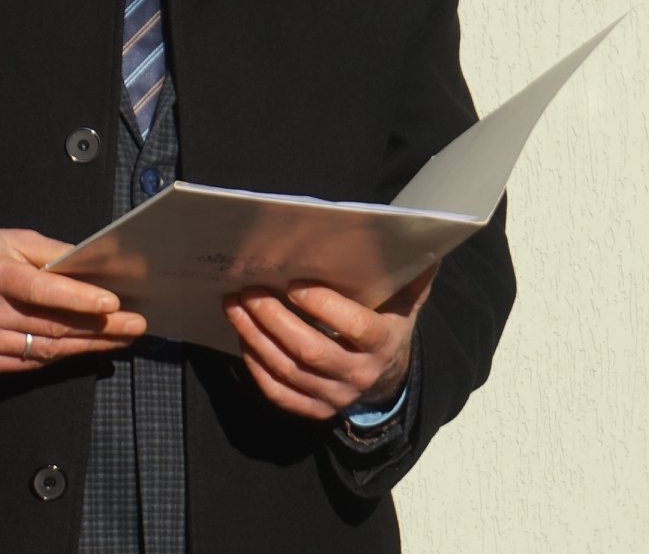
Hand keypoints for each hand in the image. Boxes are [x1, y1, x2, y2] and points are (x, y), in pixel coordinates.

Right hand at [0, 227, 147, 372]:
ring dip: (87, 346)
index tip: (113, 303)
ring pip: (45, 350)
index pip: (40, 290)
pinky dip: (59, 356)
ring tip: (121, 338)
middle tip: (135, 325)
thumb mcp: (10, 239)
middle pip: (51, 325)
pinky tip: (84, 348)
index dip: (78, 298)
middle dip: (99, 326)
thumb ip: (51, 254)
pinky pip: (28, 364)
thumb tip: (94, 268)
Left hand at [223, 266, 436, 420]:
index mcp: (384, 342)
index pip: (356, 327)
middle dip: (273, 318)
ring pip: (288, 370)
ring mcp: (337, 395)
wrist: (385, 374)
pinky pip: (279, 393)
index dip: (323, 305)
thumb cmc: (386, 323)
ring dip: (254, 336)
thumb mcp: (402, 299)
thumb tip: (415, 239)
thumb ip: (408, 273)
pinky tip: (243, 337)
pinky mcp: (315, 408)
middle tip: (248, 291)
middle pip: (310, 351)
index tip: (293, 284)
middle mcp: (360, 374)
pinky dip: (256, 366)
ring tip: (234, 306)